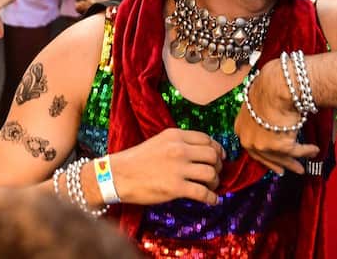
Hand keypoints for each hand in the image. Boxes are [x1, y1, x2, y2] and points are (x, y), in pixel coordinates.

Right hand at [109, 128, 224, 205]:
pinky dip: (212, 198)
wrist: (117, 175)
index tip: (219, 158)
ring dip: (215, 182)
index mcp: (175, 135)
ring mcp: (178, 168)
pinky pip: (204, 193)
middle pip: (213, 155)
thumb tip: (201, 154)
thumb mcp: (159, 142)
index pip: (207, 139)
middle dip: (218, 166)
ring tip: (211, 187)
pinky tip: (212, 200)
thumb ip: (179, 144)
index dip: (217, 149)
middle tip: (215, 173)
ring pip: (211, 173)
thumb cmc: (136, 160)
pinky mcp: (176, 187)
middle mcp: (179, 149)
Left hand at [234, 60, 320, 175]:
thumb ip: (259, 117)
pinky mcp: (280, 147)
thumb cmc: (267, 88)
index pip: (252, 147)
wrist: (275, 87)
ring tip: (302, 167)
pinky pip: (297, 151)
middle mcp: (248, 139)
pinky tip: (314, 150)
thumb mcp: (256, 104)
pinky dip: (307, 151)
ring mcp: (263, 145)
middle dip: (279, 163)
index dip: (263, 155)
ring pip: (282, 157)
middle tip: (286, 171)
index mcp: (240, 128)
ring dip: (294, 162)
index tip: (272, 161)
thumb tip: (270, 119)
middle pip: (265, 156)